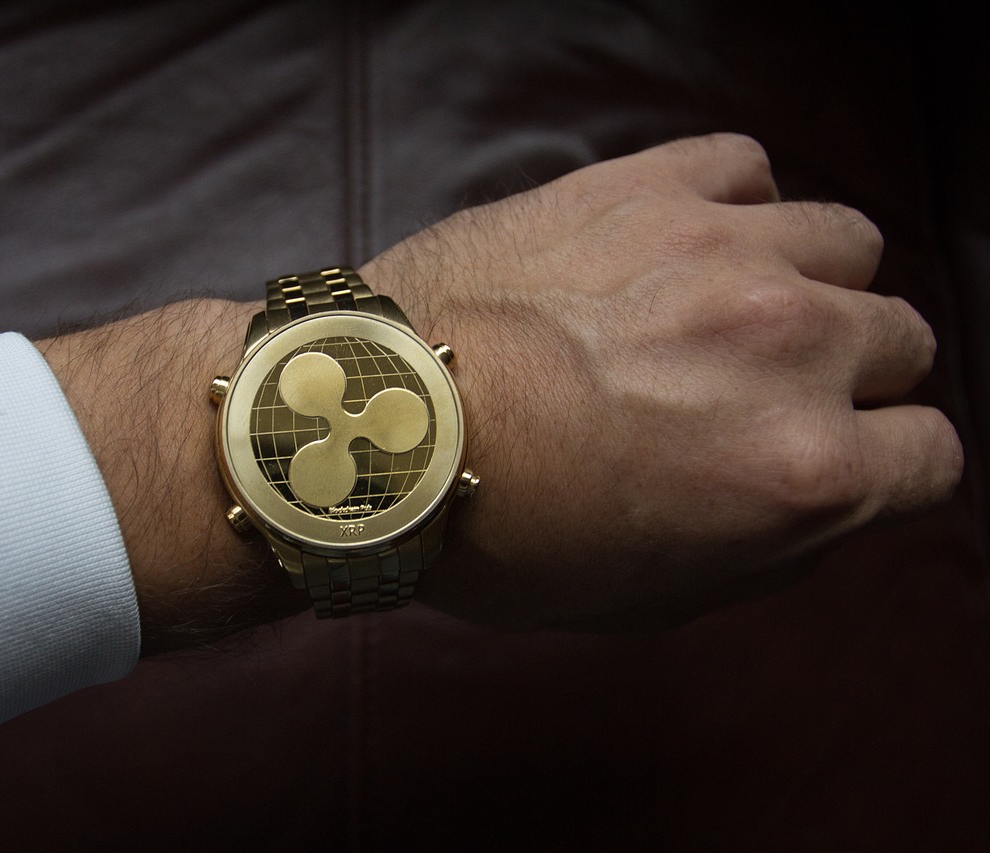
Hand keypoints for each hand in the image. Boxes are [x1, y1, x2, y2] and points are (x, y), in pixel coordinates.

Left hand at [41, 133, 962, 649]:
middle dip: (844, 375)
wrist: (376, 429)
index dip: (882, 464)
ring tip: (725, 310)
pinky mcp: (649, 185)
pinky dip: (732, 205)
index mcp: (801, 473)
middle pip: (897, 340)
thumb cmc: (495, 533)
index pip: (930, 455)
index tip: (833, 458)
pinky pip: (748, 167)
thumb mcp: (651, 601)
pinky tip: (680, 245)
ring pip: (846, 244)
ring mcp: (723, 253)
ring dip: (806, 279)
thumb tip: (830, 493)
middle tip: (755, 392)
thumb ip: (772, 545)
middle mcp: (788, 349)